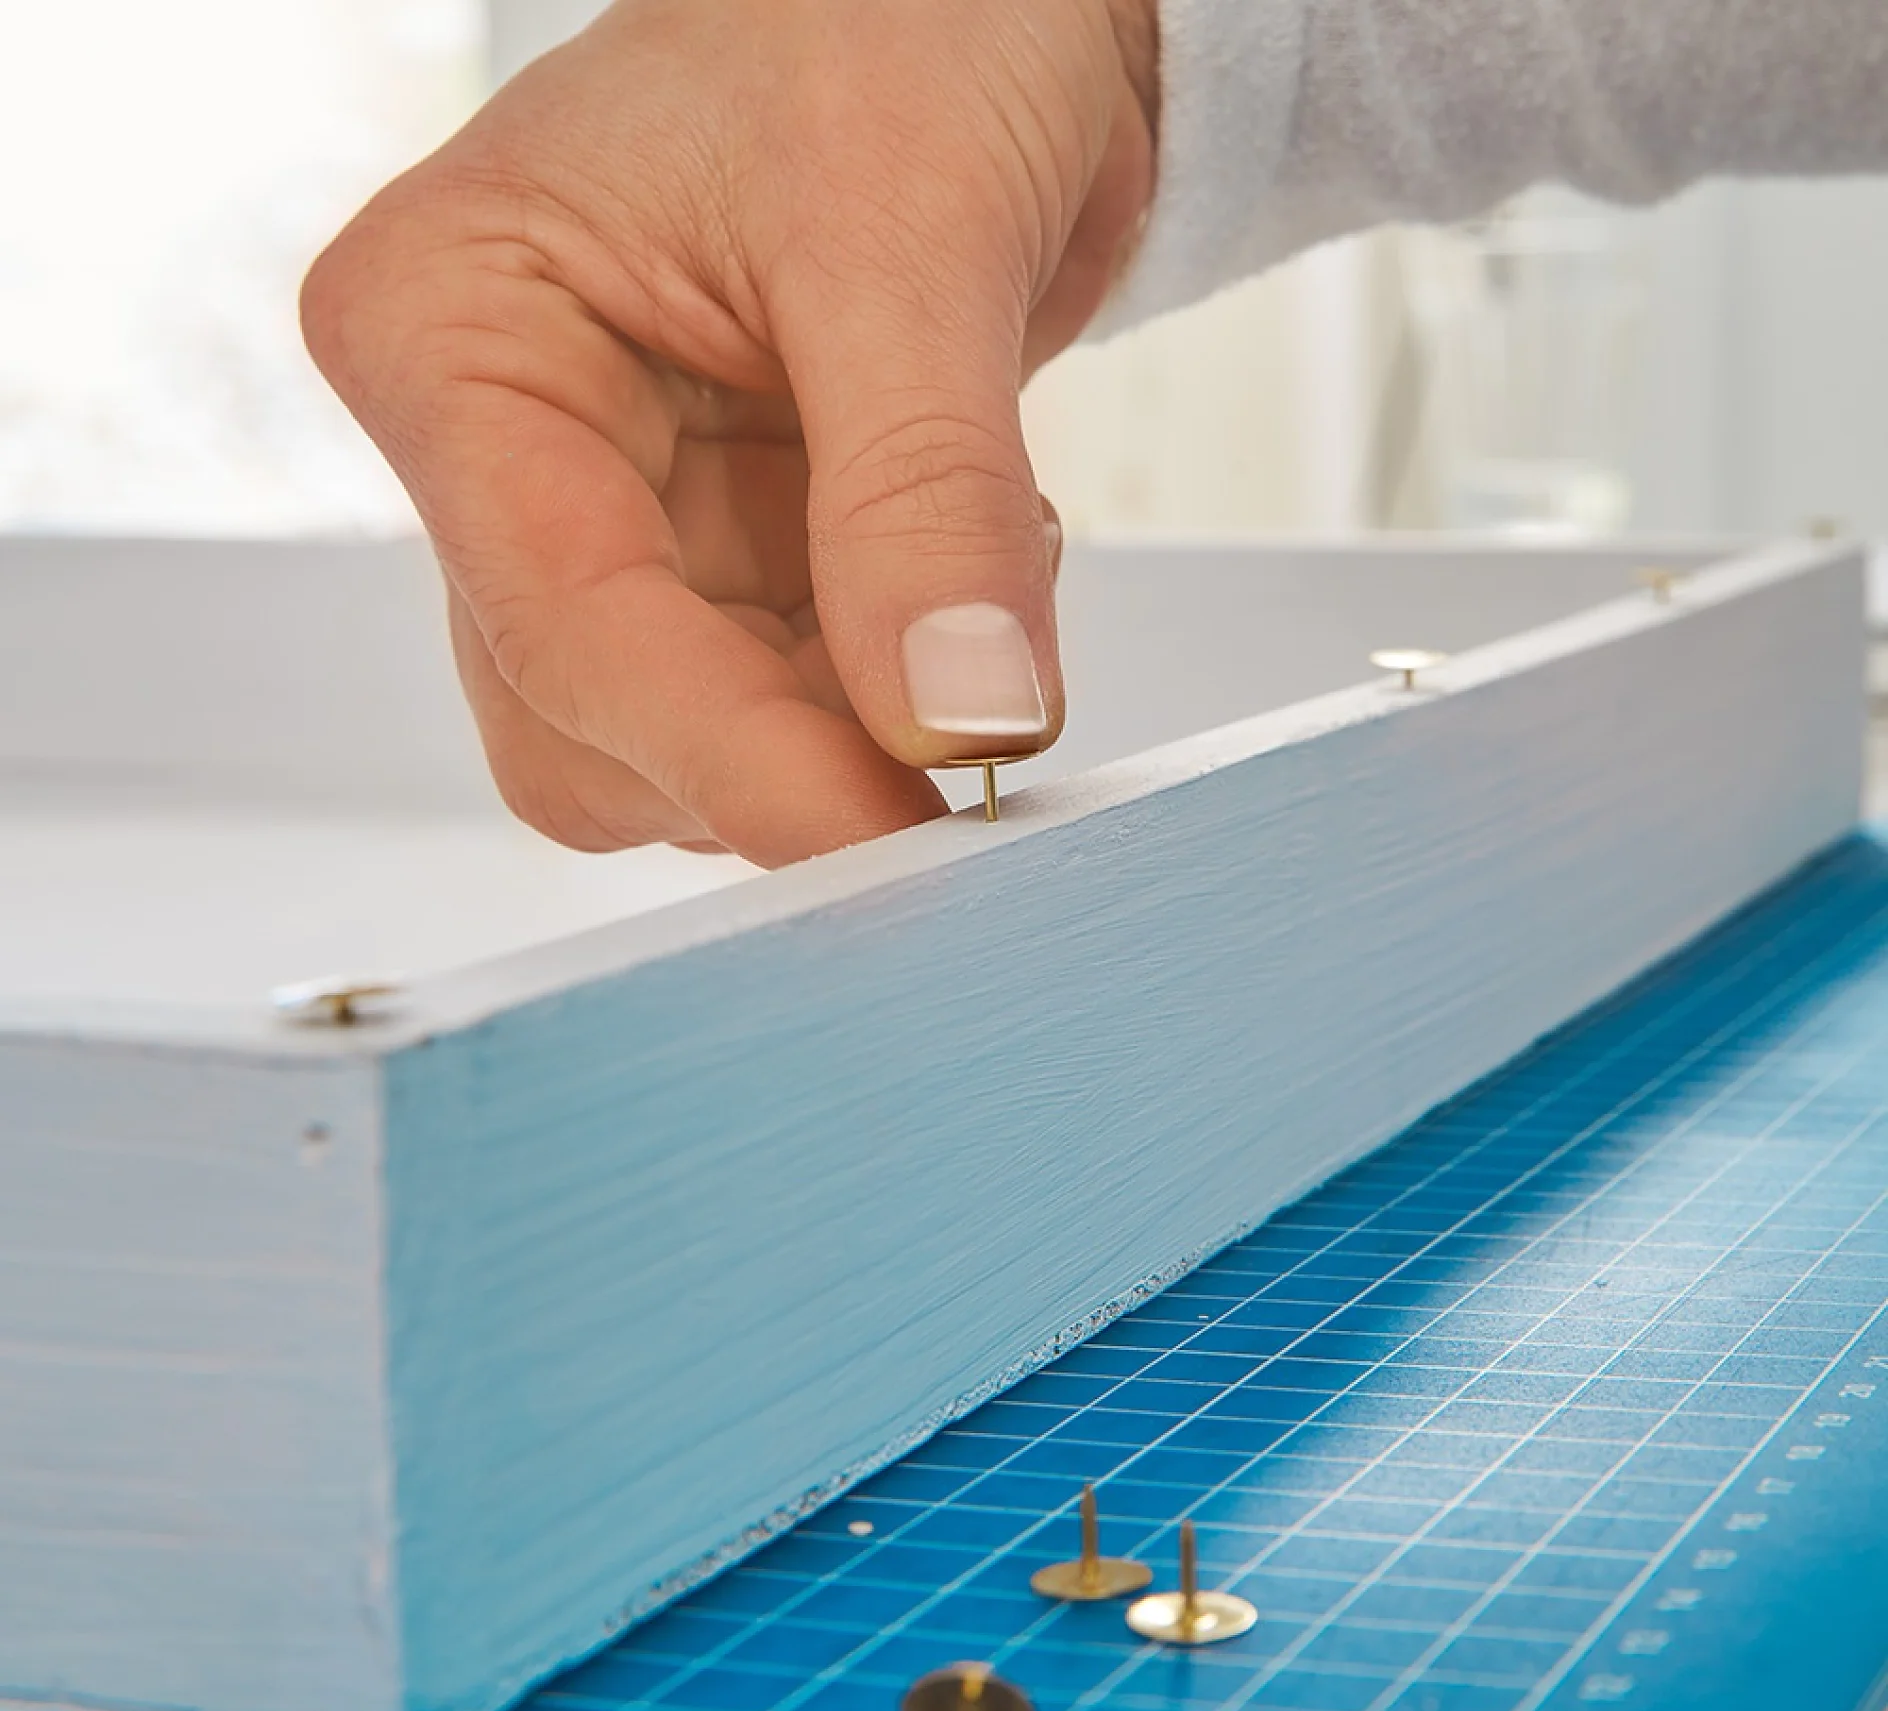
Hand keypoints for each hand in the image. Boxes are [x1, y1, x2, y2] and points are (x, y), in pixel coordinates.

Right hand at [302, 0, 1156, 865]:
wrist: (978, 7)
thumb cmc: (890, 19)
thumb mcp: (908, 233)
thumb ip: (926, 493)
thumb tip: (959, 716)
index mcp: (453, 335)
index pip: (560, 625)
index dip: (727, 755)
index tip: (881, 836)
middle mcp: (499, 455)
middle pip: (588, 730)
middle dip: (778, 756)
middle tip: (964, 729)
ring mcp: (604, 525)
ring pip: (680, 751)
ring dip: (843, 731)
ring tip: (975, 563)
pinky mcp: (709, 568)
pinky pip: (779, 714)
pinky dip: (883, 702)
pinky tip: (956, 579)